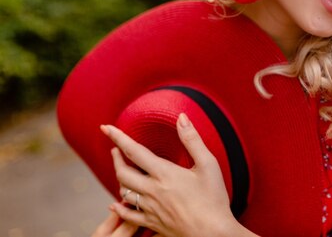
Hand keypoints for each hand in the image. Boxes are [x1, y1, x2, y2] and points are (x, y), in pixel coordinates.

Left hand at [100, 113, 253, 236]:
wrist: (214, 233)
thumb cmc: (214, 198)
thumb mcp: (208, 164)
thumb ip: (192, 140)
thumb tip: (181, 117)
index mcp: (164, 173)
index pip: (134, 151)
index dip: (118, 137)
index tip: (105, 127)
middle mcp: (152, 191)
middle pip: (122, 172)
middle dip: (116, 157)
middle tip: (116, 149)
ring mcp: (150, 209)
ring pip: (123, 192)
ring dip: (119, 178)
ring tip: (122, 170)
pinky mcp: (153, 223)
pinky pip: (128, 215)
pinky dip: (119, 207)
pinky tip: (115, 204)